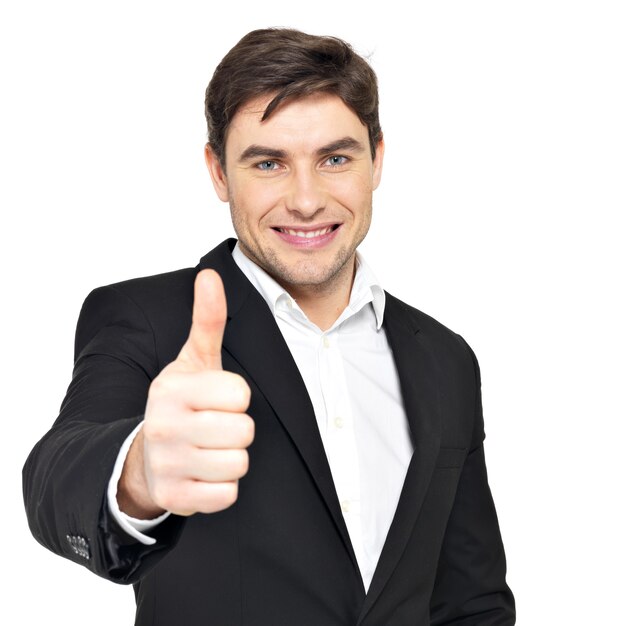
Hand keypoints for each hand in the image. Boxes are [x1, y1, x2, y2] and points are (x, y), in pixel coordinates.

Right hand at [117, 270, 253, 517]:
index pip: (241, 395)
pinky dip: (222, 487)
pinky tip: (203, 473)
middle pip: (244, 431)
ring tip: (209, 449)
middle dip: (237, 430)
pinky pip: (227, 495)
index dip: (237, 398)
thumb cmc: (180, 404)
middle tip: (214, 427)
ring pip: (238, 464)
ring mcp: (168, 464)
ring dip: (231, 458)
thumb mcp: (193, 361)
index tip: (217, 400)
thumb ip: (207, 320)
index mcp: (173, 389)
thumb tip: (210, 275)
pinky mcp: (174, 497)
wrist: (144, 457)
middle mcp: (165, 426)